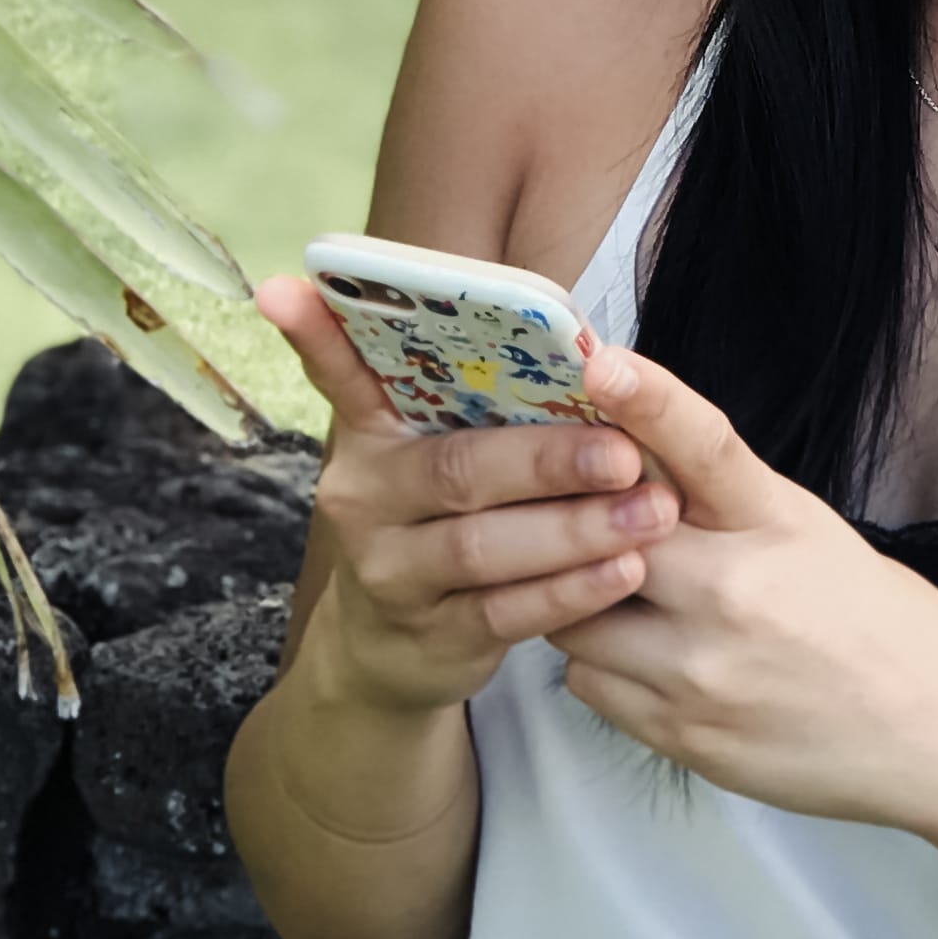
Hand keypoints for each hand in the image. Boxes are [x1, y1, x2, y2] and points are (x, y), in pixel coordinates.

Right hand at [254, 276, 676, 719]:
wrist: (387, 653)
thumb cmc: (438, 523)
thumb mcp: (433, 457)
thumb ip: (476, 407)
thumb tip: (581, 348)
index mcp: (370, 435)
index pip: (341, 374)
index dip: (315, 332)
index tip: (286, 285)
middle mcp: (365, 498)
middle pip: (456, 471)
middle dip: (547, 460)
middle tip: (625, 451)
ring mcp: (391, 574)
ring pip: (486, 547)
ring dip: (576, 530)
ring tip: (651, 514)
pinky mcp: (431, 637)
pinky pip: (507, 612)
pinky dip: (571, 592)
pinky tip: (625, 571)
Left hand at [546, 342, 937, 839]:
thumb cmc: (879, 625)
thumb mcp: (812, 535)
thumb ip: (721, 505)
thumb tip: (628, 464)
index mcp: (778, 522)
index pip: (703, 444)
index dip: (648, 397)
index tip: (599, 362)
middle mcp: (735, 591)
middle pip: (601, 533)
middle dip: (581, 528)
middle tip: (587, 526)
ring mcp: (704, 669)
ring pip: (575, 617)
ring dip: (586, 604)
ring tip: (635, 608)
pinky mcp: (684, 734)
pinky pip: (589, 683)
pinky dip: (604, 668)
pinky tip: (653, 664)